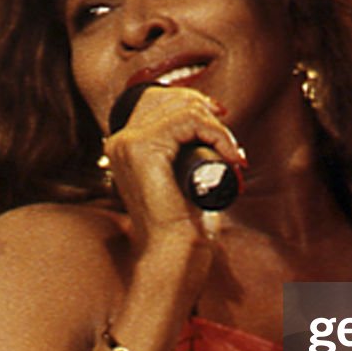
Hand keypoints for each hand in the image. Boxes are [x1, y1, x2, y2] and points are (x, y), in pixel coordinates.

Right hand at [100, 85, 243, 258]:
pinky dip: (216, 133)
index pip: (155, 100)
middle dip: (206, 112)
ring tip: (231, 154)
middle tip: (229, 143)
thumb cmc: (182, 223)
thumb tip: (209, 130)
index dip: (192, 102)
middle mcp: (120, 142)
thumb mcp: (180, 177)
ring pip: (182, 109)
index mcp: (124, 147)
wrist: (174, 252)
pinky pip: (188, 121)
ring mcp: (128, 144)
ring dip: (217, 128)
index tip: (220, 117)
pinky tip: (229, 154)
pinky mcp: (143, 148)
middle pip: (168, 98)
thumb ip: (181, 157)